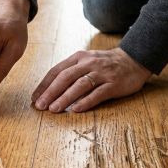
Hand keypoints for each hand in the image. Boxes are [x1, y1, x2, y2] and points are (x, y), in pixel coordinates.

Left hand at [32, 48, 151, 112]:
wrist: (133, 60)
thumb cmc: (105, 64)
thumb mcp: (86, 61)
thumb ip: (71, 72)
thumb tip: (50, 91)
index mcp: (79, 58)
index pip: (57, 71)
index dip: (44, 85)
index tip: (34, 98)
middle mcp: (89, 63)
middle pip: (65, 77)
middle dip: (51, 92)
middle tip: (40, 106)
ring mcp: (102, 73)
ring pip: (80, 85)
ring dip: (65, 97)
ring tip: (54, 109)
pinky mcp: (114, 84)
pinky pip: (98, 93)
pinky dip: (86, 101)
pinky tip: (76, 110)